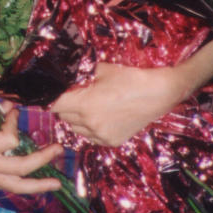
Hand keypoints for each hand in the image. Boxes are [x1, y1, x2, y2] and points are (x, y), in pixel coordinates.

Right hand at [0, 108, 62, 193]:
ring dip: (40, 185)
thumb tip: (8, 105)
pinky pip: (10, 187)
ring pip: (19, 186)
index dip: (14, 123)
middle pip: (22, 166)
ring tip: (57, 184)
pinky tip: (37, 186)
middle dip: (43, 158)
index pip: (9, 138)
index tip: (13, 112)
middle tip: (57, 148)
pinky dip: (25, 187)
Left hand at [51, 62, 180, 146]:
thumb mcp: (101, 71)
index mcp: (84, 104)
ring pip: (75, 129)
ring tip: (88, 108)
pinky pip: (91, 138)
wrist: (158, 93)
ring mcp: (101, 135)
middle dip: (65, 108)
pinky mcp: (112, 141)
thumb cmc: (130, 78)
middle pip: (64, 118)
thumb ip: (81, 77)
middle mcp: (90, 123)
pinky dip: (90, 129)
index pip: (55, 105)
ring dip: (76, 120)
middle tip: (73, 98)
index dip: (53, 98)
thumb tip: (67, 77)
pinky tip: (100, 118)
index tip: (55, 94)